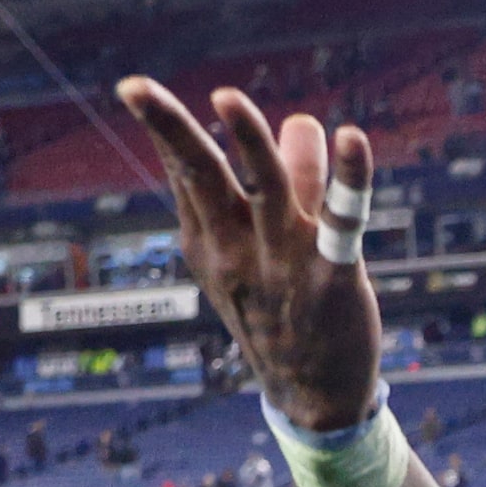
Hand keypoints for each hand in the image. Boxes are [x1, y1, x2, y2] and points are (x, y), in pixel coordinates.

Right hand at [117, 78, 379, 433]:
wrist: (315, 398)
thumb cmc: (286, 311)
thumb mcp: (268, 248)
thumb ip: (289, 180)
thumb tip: (302, 119)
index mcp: (210, 242)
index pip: (187, 173)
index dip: (164, 130)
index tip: (136, 88)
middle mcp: (239, 248)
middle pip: (201, 177)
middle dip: (168, 130)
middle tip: (134, 89)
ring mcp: (285, 261)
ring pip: (265, 187)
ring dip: (247, 141)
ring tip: (226, 99)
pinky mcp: (334, 276)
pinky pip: (341, 223)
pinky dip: (349, 179)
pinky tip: (351, 138)